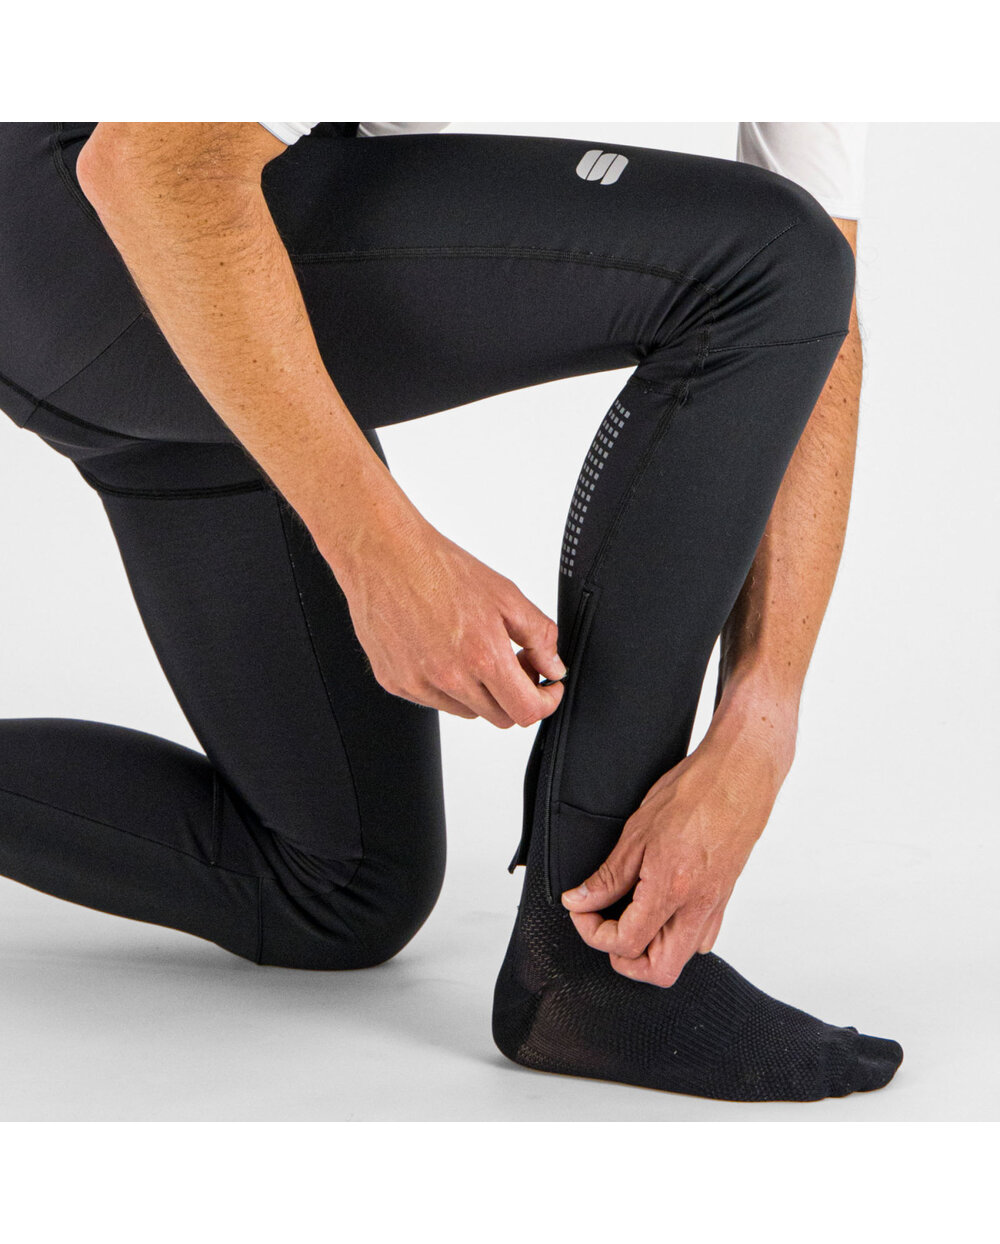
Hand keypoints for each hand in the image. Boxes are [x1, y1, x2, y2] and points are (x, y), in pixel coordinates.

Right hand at [333, 506, 566, 728]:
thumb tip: (553, 668)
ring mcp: (418, 685)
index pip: (526, 711)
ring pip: (467, 711)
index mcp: (482, 657)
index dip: (546, 703)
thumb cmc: (438, 568)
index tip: (547, 688)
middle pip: (499, 717)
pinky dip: (448, 686)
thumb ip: (539, 636)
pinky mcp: (395, 683)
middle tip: (514, 662)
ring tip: (475, 652)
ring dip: (481, 692)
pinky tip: (444, 650)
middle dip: (516, 695)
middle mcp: (449, 678)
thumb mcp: (505, 595)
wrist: (383, 555)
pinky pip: (434, 701)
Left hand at [560, 707, 791, 984]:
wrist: (741, 774)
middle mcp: (698, 907)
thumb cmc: (694, 792)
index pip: (625, 943)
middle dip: (623, 958)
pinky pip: (700, 938)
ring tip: (628, 914)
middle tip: (603, 924)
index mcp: (671, 889)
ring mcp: (715, 906)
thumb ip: (609, 875)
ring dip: (649, 948)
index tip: (582, 909)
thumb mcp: (637, 831)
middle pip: (658, 971)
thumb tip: (580, 901)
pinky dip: (674, 936)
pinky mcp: (724, 898)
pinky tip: (658, 908)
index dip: (593, 932)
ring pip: (681, 958)